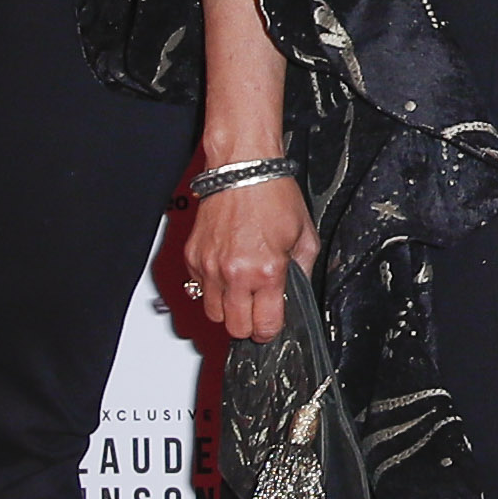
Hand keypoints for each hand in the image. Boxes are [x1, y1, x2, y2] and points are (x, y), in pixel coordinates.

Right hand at [184, 174, 315, 343]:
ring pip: (213, 314)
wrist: (242, 168)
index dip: (270, 330)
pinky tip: (226, 272)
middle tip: (257, 312)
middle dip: (248, 325)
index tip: (271, 325)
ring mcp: (210, 266)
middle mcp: (235, 272)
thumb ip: (302, 271)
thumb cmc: (272, 194)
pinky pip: (199, 289)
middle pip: (235, 328)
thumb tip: (293, 294)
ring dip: (228, 309)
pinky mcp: (193, 257)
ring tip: (241, 293)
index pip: (264, 326)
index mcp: (267, 271)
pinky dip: (212, 287)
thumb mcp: (304, 235)